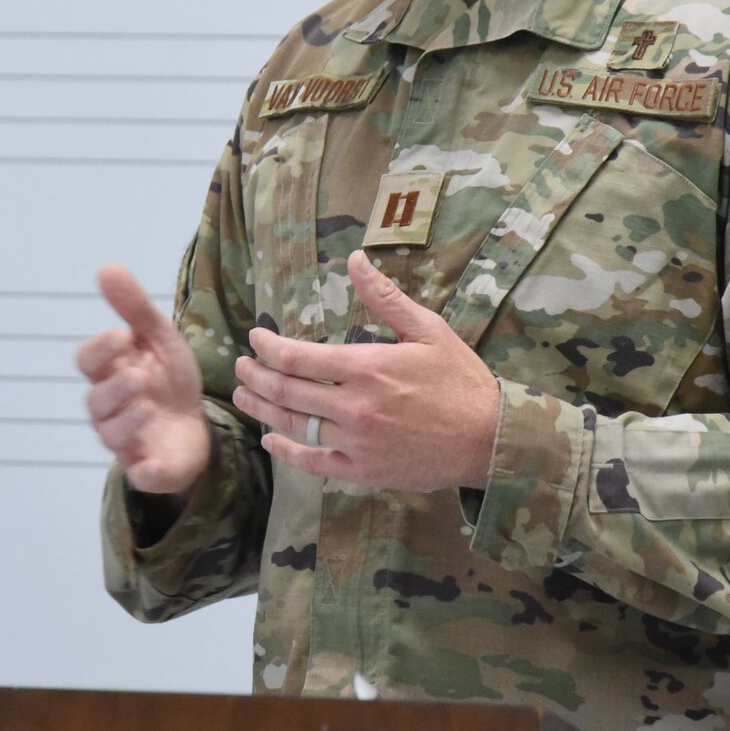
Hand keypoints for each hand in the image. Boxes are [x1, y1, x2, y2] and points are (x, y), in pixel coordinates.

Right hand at [76, 264, 210, 497]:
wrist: (195, 425)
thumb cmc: (167, 378)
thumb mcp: (158, 338)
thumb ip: (134, 308)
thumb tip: (107, 267)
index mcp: (110, 373)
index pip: (88, 362)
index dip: (100, 351)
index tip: (122, 336)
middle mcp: (110, 409)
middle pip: (97, 401)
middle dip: (115, 388)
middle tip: (138, 376)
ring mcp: (127, 441)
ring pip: (113, 436)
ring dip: (127, 421)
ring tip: (148, 404)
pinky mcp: (148, 469)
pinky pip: (141, 474)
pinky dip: (146, 470)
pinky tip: (153, 463)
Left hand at [232, 250, 499, 491]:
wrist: (489, 439)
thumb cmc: (460, 380)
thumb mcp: (428, 330)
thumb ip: (385, 297)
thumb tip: (355, 259)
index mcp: (367, 367)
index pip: (297, 357)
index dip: (267, 347)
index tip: (255, 339)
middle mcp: (354, 406)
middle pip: (286, 391)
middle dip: (255, 375)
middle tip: (240, 366)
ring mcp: (356, 442)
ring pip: (293, 425)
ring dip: (262, 408)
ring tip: (244, 395)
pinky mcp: (363, 471)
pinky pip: (313, 462)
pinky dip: (286, 451)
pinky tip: (271, 440)